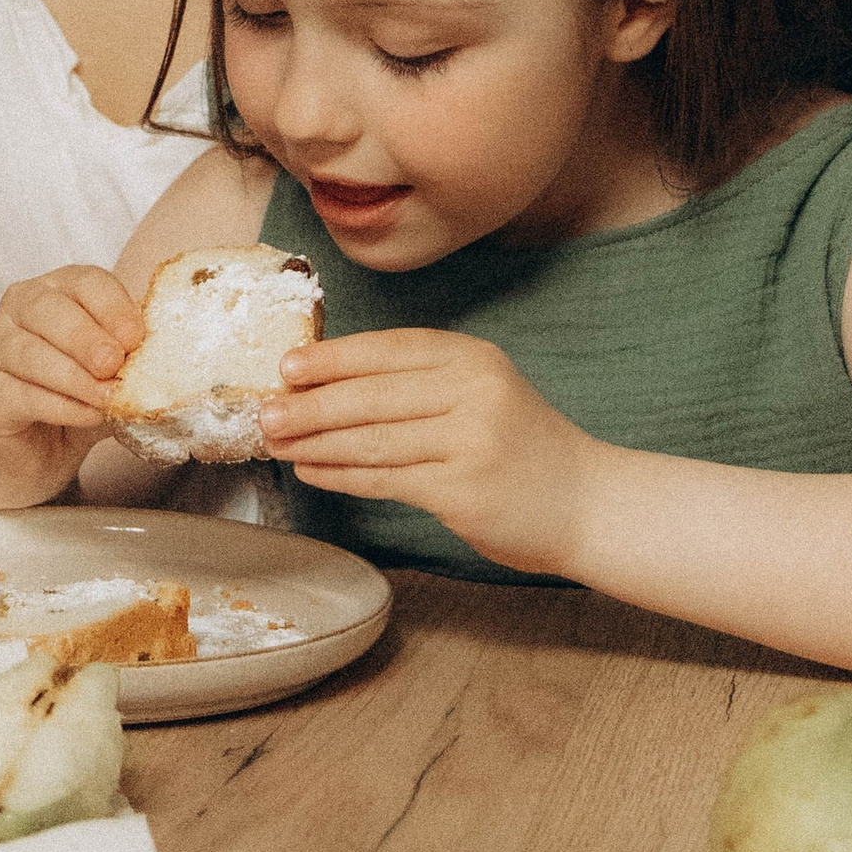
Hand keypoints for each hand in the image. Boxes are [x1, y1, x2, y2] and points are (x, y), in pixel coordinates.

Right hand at [0, 266, 144, 506]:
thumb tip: (165, 360)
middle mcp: (21, 309)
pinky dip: (62, 406)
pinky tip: (89, 415)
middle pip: (48, 309)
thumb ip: (133, 360)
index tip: (136, 337)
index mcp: (59, 289)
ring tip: (108, 398)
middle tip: (114, 364)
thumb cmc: (82, 397)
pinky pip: (23, 394)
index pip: (84, 281)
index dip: (112, 307)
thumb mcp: (116, 372)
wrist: (39, 451)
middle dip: (86, 337)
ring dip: (75, 377)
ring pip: (31, 352)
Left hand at [259, 331, 596, 575]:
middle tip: (264, 411)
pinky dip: (342, 475)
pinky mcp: (464, 490)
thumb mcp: (483, 392)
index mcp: (474, 358)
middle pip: (373, 395)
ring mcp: (471, 441)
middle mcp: (475, 392)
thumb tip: (328, 383)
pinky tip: (312, 470)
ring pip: (373, 439)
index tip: (287, 366)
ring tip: (277, 441)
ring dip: (316, 442)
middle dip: (311, 404)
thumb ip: (420, 384)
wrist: (586, 502)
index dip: (334, 357)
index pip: (391, 349)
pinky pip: (386, 479)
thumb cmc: (521, 447)